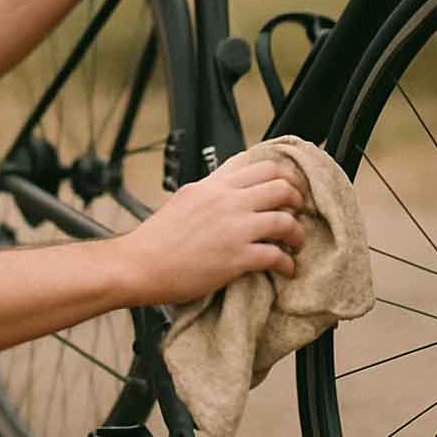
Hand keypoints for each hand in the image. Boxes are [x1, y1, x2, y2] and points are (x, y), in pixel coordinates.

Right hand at [115, 151, 306, 306]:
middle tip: (297, 212)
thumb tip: (228, 189)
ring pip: (285, 220)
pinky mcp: (236, 257)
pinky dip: (287, 264)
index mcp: (213, 186)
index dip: (283, 177)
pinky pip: (276, 256)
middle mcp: (226, 201)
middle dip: (297, 200)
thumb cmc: (156, 238)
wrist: (139, 264)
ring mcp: (233, 228)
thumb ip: (210, 191)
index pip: (261, 167)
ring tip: (295, 242)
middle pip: (281, 188)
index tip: (288, 188)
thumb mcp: (184, 199)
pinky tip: (285, 268)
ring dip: (297, 233)